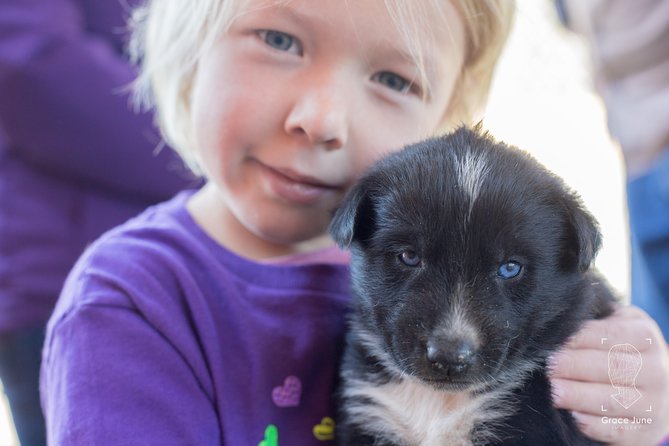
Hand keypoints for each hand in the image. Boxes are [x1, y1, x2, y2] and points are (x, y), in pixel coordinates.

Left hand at [549, 305, 668, 444]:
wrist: (652, 388)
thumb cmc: (621, 349)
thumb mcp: (617, 324)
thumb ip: (594, 318)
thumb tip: (560, 313)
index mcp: (645, 337)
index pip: (611, 335)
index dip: (580, 337)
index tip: (554, 340)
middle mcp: (656, 370)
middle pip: (613, 367)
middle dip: (576, 366)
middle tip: (548, 366)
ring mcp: (653, 403)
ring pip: (615, 400)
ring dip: (580, 396)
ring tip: (554, 391)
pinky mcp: (643, 430)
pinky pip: (617, 429)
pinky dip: (594, 425)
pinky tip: (573, 417)